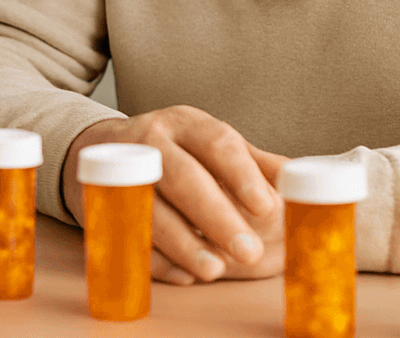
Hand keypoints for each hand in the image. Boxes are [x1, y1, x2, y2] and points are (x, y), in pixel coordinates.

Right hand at [63, 106, 288, 284]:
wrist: (101, 148)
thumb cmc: (174, 150)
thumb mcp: (211, 143)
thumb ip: (255, 164)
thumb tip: (298, 183)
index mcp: (187, 124)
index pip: (217, 143)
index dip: (242, 175)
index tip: (267, 208)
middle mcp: (152, 142)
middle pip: (182, 177)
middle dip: (216, 217)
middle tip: (250, 252)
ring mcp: (122, 172)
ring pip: (151, 208)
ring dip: (183, 243)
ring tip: (214, 269)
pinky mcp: (102, 203)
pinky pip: (126, 234)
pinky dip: (155, 258)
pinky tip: (183, 274)